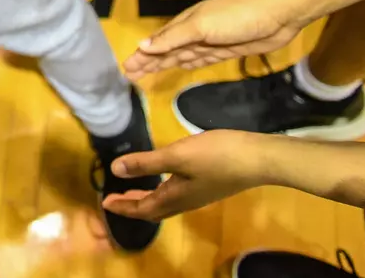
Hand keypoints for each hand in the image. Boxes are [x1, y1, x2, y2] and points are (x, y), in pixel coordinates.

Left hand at [100, 130, 265, 221]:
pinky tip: (164, 179)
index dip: (123, 207)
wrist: (258, 159)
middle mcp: (186, 200)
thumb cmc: (216, 155)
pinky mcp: (208, 185)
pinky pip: (177, 194)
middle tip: (114, 200)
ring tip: (132, 190)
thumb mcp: (177, 156)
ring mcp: (199, 194)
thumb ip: (145, 163)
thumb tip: (114, 170)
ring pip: (166, 202)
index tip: (105, 203)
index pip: (143, 208)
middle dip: (132, 205)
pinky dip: (161, 190)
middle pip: (153, 209)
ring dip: (146, 198)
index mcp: (176, 197)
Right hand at [124, 0, 306, 77]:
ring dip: (164, 63)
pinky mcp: (225, 52)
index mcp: (185, 24)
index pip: (157, 43)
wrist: (275, 16)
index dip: (142, 56)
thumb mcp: (201, 26)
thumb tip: (143, 46)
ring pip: (181, 56)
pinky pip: (199, 60)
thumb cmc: (236, 17)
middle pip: (166, 50)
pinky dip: (187, 64)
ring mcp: (209, 43)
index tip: (126, 67)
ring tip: (148, 72)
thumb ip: (173, 38)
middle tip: (130, 73)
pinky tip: (181, 66)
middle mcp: (194, 33)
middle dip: (148, 61)